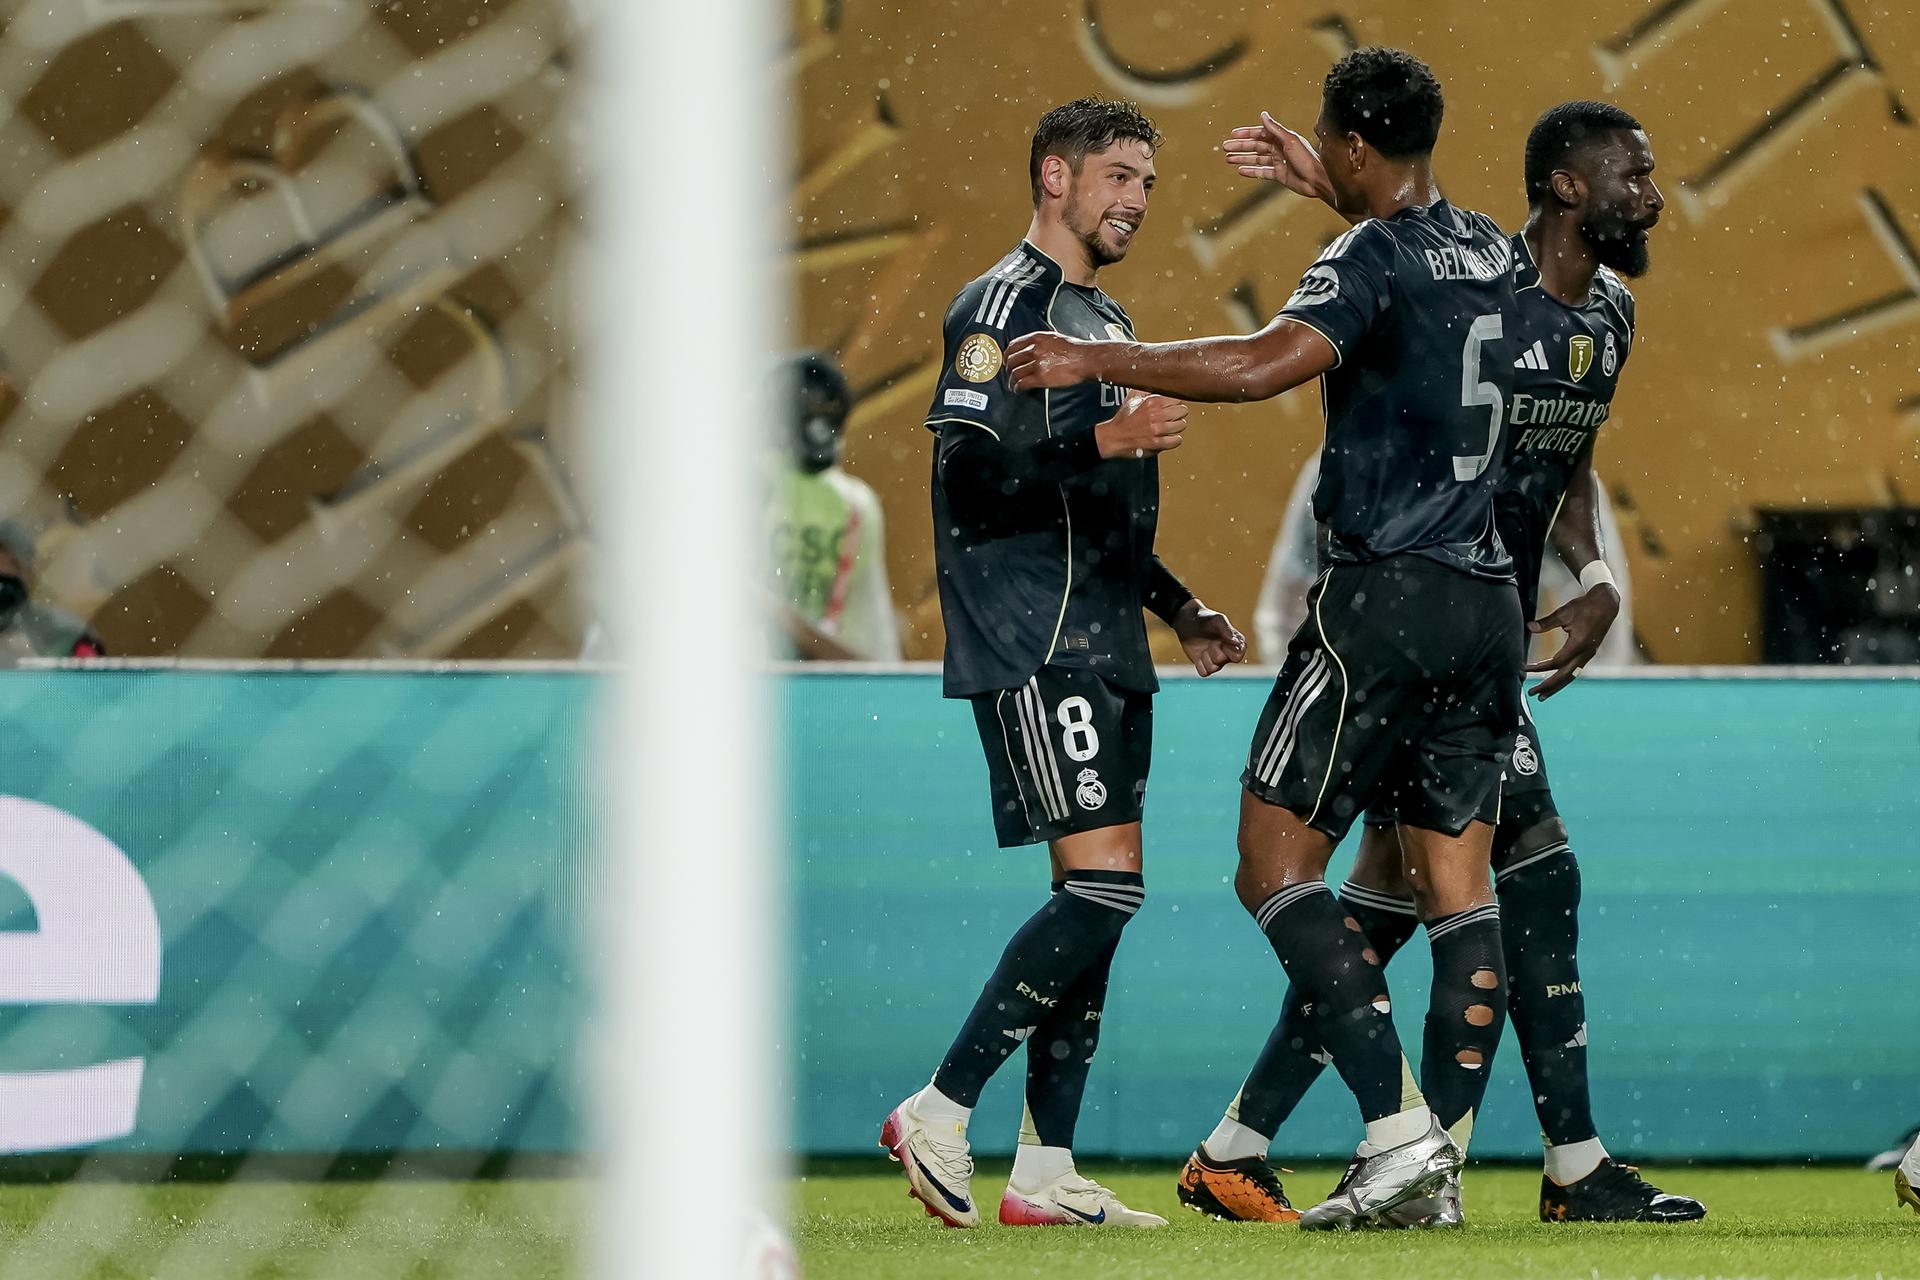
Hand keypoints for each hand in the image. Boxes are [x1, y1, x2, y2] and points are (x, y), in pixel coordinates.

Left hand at [1007, 331, 1097, 389]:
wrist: (1085, 359)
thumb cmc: (1074, 349)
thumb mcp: (1054, 338)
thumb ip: (1041, 342)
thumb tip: (1032, 347)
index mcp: (1037, 338)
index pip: (1013, 345)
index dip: (1007, 354)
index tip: (1006, 360)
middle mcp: (1034, 349)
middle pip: (1012, 360)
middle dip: (1008, 369)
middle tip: (1009, 374)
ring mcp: (1037, 363)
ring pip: (1015, 373)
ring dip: (1012, 380)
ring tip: (1012, 385)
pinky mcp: (1041, 377)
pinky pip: (1022, 383)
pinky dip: (1017, 387)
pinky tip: (1018, 390)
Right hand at [1096, 393, 1186, 459]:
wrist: (1113, 437)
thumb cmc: (1123, 419)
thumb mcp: (1131, 398)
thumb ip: (1144, 389)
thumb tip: (1153, 380)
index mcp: (1152, 402)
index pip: (1177, 398)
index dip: (1175, 403)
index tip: (1171, 407)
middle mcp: (1157, 415)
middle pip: (1183, 411)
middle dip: (1178, 414)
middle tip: (1171, 418)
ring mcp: (1158, 430)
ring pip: (1182, 425)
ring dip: (1176, 427)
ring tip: (1169, 428)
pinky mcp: (1158, 443)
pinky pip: (1177, 440)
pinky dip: (1174, 440)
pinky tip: (1168, 438)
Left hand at [1172, 598, 1245, 676]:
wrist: (1188, 620)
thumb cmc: (1206, 618)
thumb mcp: (1217, 620)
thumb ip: (1227, 630)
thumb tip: (1236, 642)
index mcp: (1235, 643)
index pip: (1239, 655)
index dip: (1229, 650)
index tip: (1222, 641)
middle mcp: (1227, 653)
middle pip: (1223, 661)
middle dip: (1214, 650)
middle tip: (1211, 641)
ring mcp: (1215, 660)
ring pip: (1213, 668)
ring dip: (1206, 657)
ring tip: (1205, 646)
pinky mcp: (1204, 665)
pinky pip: (1204, 673)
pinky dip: (1199, 664)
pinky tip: (1199, 654)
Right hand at [1221, 112, 1334, 204]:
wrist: (1317, 180)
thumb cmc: (1307, 158)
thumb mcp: (1290, 140)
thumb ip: (1275, 129)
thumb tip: (1263, 114)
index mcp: (1282, 138)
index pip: (1261, 133)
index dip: (1247, 134)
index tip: (1233, 135)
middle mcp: (1279, 148)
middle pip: (1256, 146)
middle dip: (1240, 146)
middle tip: (1225, 148)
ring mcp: (1279, 162)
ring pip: (1257, 158)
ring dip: (1243, 158)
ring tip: (1229, 159)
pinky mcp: (1279, 175)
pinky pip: (1262, 172)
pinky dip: (1251, 171)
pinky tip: (1240, 170)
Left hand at [1526, 585, 1620, 699]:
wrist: (1606, 604)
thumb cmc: (1584, 607)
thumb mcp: (1564, 612)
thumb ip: (1546, 622)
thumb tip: (1529, 627)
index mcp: (1579, 643)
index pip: (1557, 662)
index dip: (1540, 667)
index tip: (1526, 668)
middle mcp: (1585, 653)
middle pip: (1564, 675)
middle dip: (1548, 685)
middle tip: (1532, 693)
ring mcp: (1588, 655)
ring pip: (1571, 676)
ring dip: (1556, 686)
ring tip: (1543, 696)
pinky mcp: (1589, 654)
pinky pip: (1575, 670)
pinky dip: (1564, 678)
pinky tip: (1555, 684)